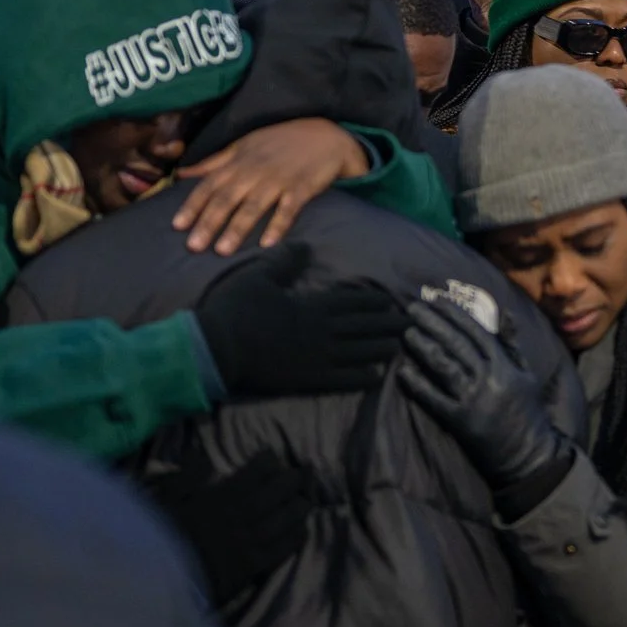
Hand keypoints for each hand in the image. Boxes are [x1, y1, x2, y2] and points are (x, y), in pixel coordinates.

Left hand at [173, 117, 368, 254]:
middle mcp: (255, 171)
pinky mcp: (302, 188)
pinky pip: (288, 209)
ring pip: (254, 205)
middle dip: (209, 222)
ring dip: (237, 228)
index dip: (193, 204)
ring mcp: (279, 179)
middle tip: (193, 246)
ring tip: (223, 250)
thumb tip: (182, 174)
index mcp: (239, 161)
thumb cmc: (280, 142)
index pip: (210, 184)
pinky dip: (278, 225)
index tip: (177, 225)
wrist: (326, 136)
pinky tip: (267, 243)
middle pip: (227, 198)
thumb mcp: (244, 146)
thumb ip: (214, 162)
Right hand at [194, 243, 407, 397]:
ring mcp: (317, 359)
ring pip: (359, 353)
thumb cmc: (235, 310)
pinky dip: (361, 378)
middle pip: (363, 327)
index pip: (352, 302)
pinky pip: (342, 380)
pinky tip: (375, 378)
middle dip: (388, 325)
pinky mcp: (307, 381)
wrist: (216, 350)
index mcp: (313, 305)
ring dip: (381, 349)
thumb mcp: (259, 276)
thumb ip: (286, 261)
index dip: (374, 302)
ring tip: (399, 347)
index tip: (392, 301)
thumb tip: (307, 246)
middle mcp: (322, 332)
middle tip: (411, 324)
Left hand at [395, 295, 570, 490]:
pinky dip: (418, 384)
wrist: (528, 454)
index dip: (454, 314)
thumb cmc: (527, 411)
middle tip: (412, 309)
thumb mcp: (527, 373)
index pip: (476, 332)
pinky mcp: (459, 421)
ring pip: (444, 367)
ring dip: (424, 348)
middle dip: (434, 323)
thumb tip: (504, 312)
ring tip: (407, 333)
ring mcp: (473, 399)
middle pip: (456, 344)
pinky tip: (402, 371)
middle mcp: (488, 378)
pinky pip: (434, 399)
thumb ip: (512, 343)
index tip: (436, 300)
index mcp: (504, 365)